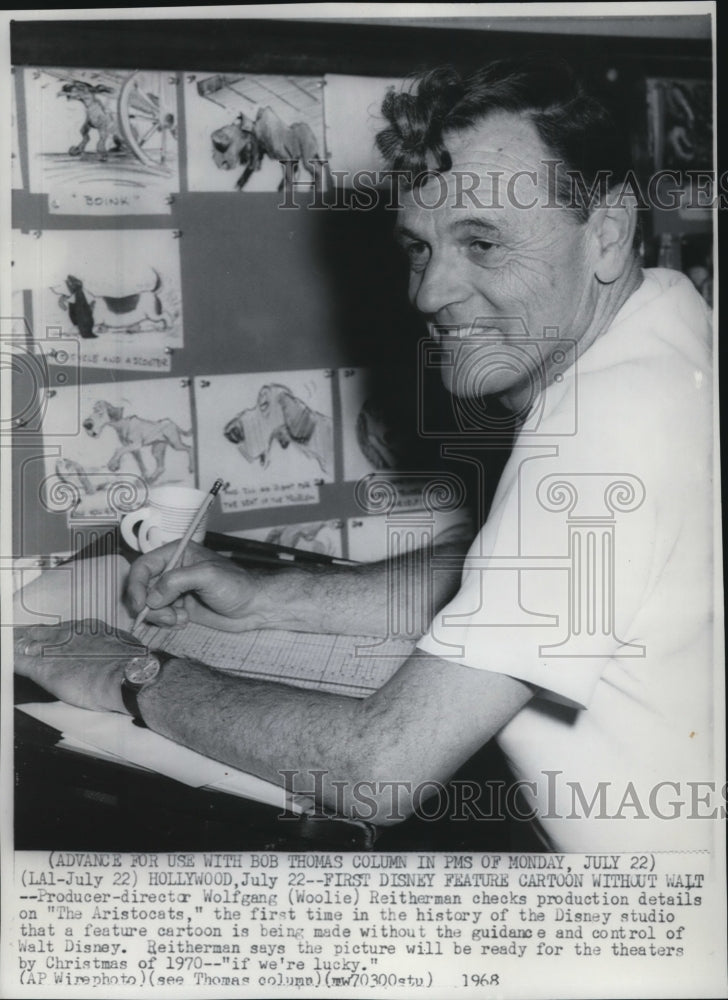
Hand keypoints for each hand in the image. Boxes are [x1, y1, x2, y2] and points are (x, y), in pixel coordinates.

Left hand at [14, 619, 143, 712]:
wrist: (128, 674)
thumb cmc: (132, 665)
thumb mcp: (125, 648)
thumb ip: (115, 648)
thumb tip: (121, 656)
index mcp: (88, 629)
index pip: (63, 629)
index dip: (52, 633)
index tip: (46, 636)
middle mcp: (69, 635)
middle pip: (42, 632)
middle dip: (29, 634)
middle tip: (17, 635)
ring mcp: (55, 650)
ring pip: (27, 642)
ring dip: (17, 643)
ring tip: (9, 641)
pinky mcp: (44, 669)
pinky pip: (20, 661)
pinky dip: (11, 658)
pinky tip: (6, 658)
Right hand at [125, 542, 272, 630]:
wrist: (254, 606)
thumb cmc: (236, 585)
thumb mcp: (207, 576)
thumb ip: (176, 581)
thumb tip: (152, 597)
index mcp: (177, 554)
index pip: (143, 566)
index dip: (136, 585)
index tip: (140, 604)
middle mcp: (172, 570)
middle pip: (142, 588)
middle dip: (150, 605)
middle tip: (166, 615)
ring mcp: (175, 590)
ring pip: (150, 605)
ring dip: (161, 615)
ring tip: (180, 618)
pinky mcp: (179, 607)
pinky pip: (161, 616)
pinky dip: (168, 621)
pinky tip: (184, 620)